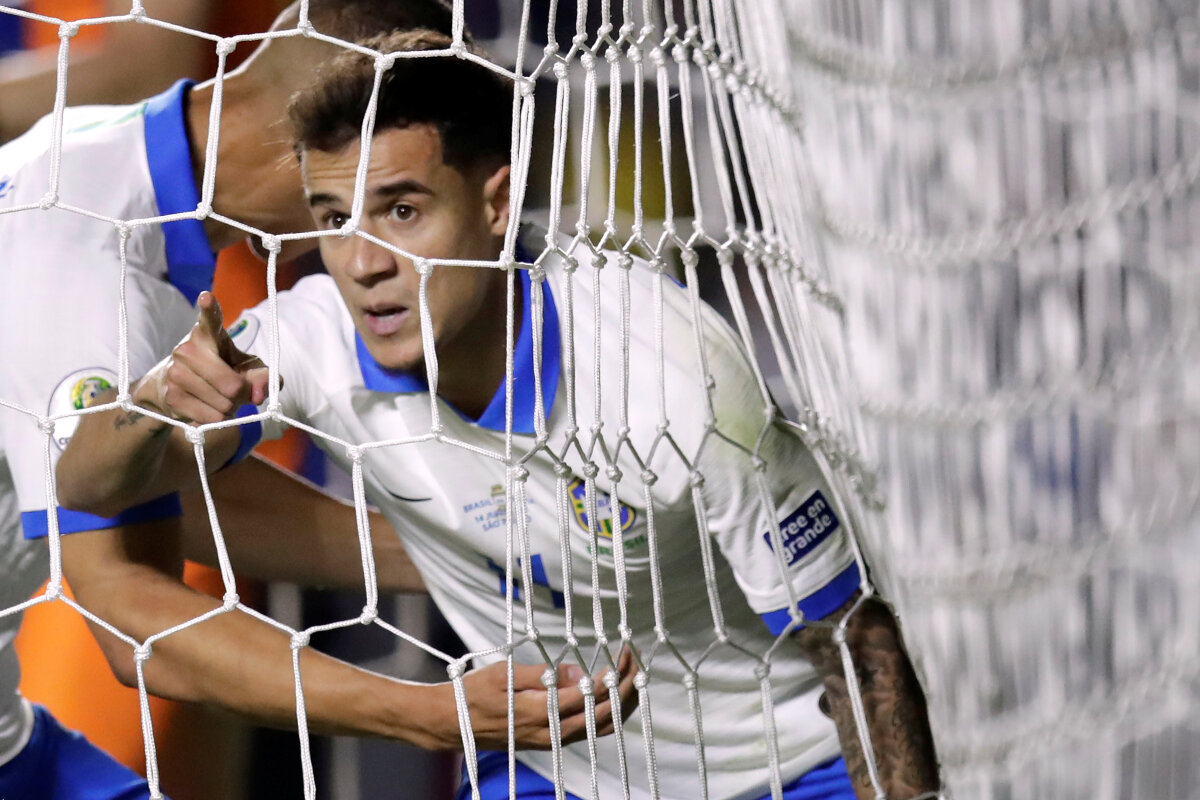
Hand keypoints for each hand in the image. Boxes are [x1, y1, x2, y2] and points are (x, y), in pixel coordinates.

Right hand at [134, 291, 273, 423]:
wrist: (173, 388)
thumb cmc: (219, 371)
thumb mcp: (246, 369)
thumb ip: (263, 377)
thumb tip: (258, 394)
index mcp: (208, 333)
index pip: (210, 319)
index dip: (209, 309)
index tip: (207, 297)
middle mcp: (188, 348)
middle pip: (233, 385)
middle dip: (242, 395)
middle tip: (237, 392)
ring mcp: (176, 372)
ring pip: (224, 404)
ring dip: (230, 408)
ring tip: (219, 397)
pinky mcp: (171, 395)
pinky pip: (211, 418)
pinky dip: (218, 419)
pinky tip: (208, 407)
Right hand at [439, 649, 639, 750]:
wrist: (451, 724)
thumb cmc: (474, 694)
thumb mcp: (504, 675)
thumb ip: (542, 675)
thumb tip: (579, 673)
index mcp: (540, 712)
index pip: (590, 695)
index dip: (613, 676)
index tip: (624, 655)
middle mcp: (551, 731)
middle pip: (603, 715)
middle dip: (626, 689)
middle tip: (636, 663)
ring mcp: (551, 740)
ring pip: (599, 729)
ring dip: (621, 705)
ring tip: (633, 680)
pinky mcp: (549, 741)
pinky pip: (588, 734)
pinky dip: (607, 717)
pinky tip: (612, 701)